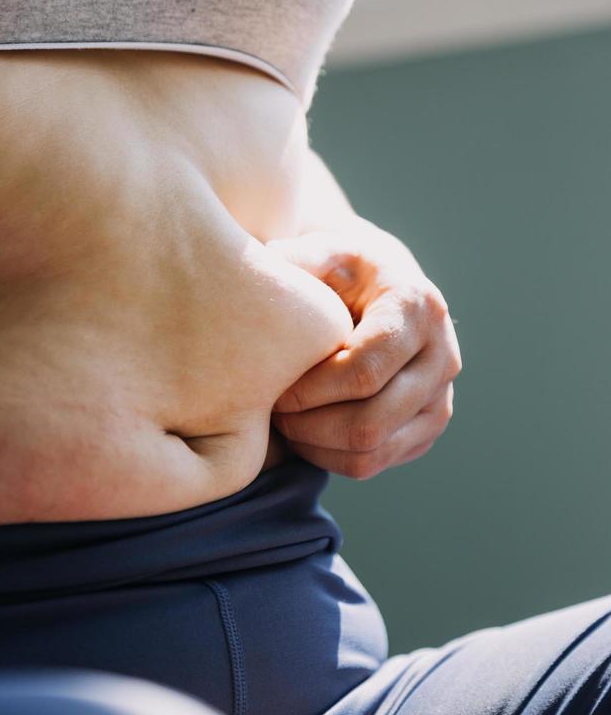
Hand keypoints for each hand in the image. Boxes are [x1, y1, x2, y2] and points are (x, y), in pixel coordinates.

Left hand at [268, 217, 461, 478]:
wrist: (378, 288)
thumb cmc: (339, 272)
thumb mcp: (320, 252)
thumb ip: (296, 263)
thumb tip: (272, 282)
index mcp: (417, 309)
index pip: (364, 373)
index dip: (311, 390)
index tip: (273, 387)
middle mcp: (442, 357)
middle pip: (370, 422)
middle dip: (309, 425)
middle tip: (273, 411)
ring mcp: (441, 398)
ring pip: (372, 451)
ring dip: (316, 446)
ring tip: (285, 422)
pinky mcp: (428, 427)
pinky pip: (374, 463)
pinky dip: (331, 458)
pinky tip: (305, 432)